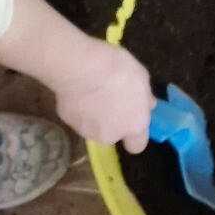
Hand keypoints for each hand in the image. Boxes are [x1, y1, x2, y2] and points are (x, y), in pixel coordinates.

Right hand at [50, 37, 155, 152]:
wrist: (82, 68)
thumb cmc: (119, 71)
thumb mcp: (142, 77)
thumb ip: (144, 96)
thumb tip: (147, 105)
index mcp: (133, 126)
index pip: (137, 146)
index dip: (134, 135)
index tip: (132, 120)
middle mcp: (110, 135)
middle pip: (112, 134)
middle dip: (112, 121)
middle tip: (110, 99)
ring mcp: (86, 130)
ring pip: (93, 126)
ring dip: (94, 115)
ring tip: (91, 93)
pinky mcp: (67, 121)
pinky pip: (76, 115)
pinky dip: (77, 107)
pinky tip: (77, 90)